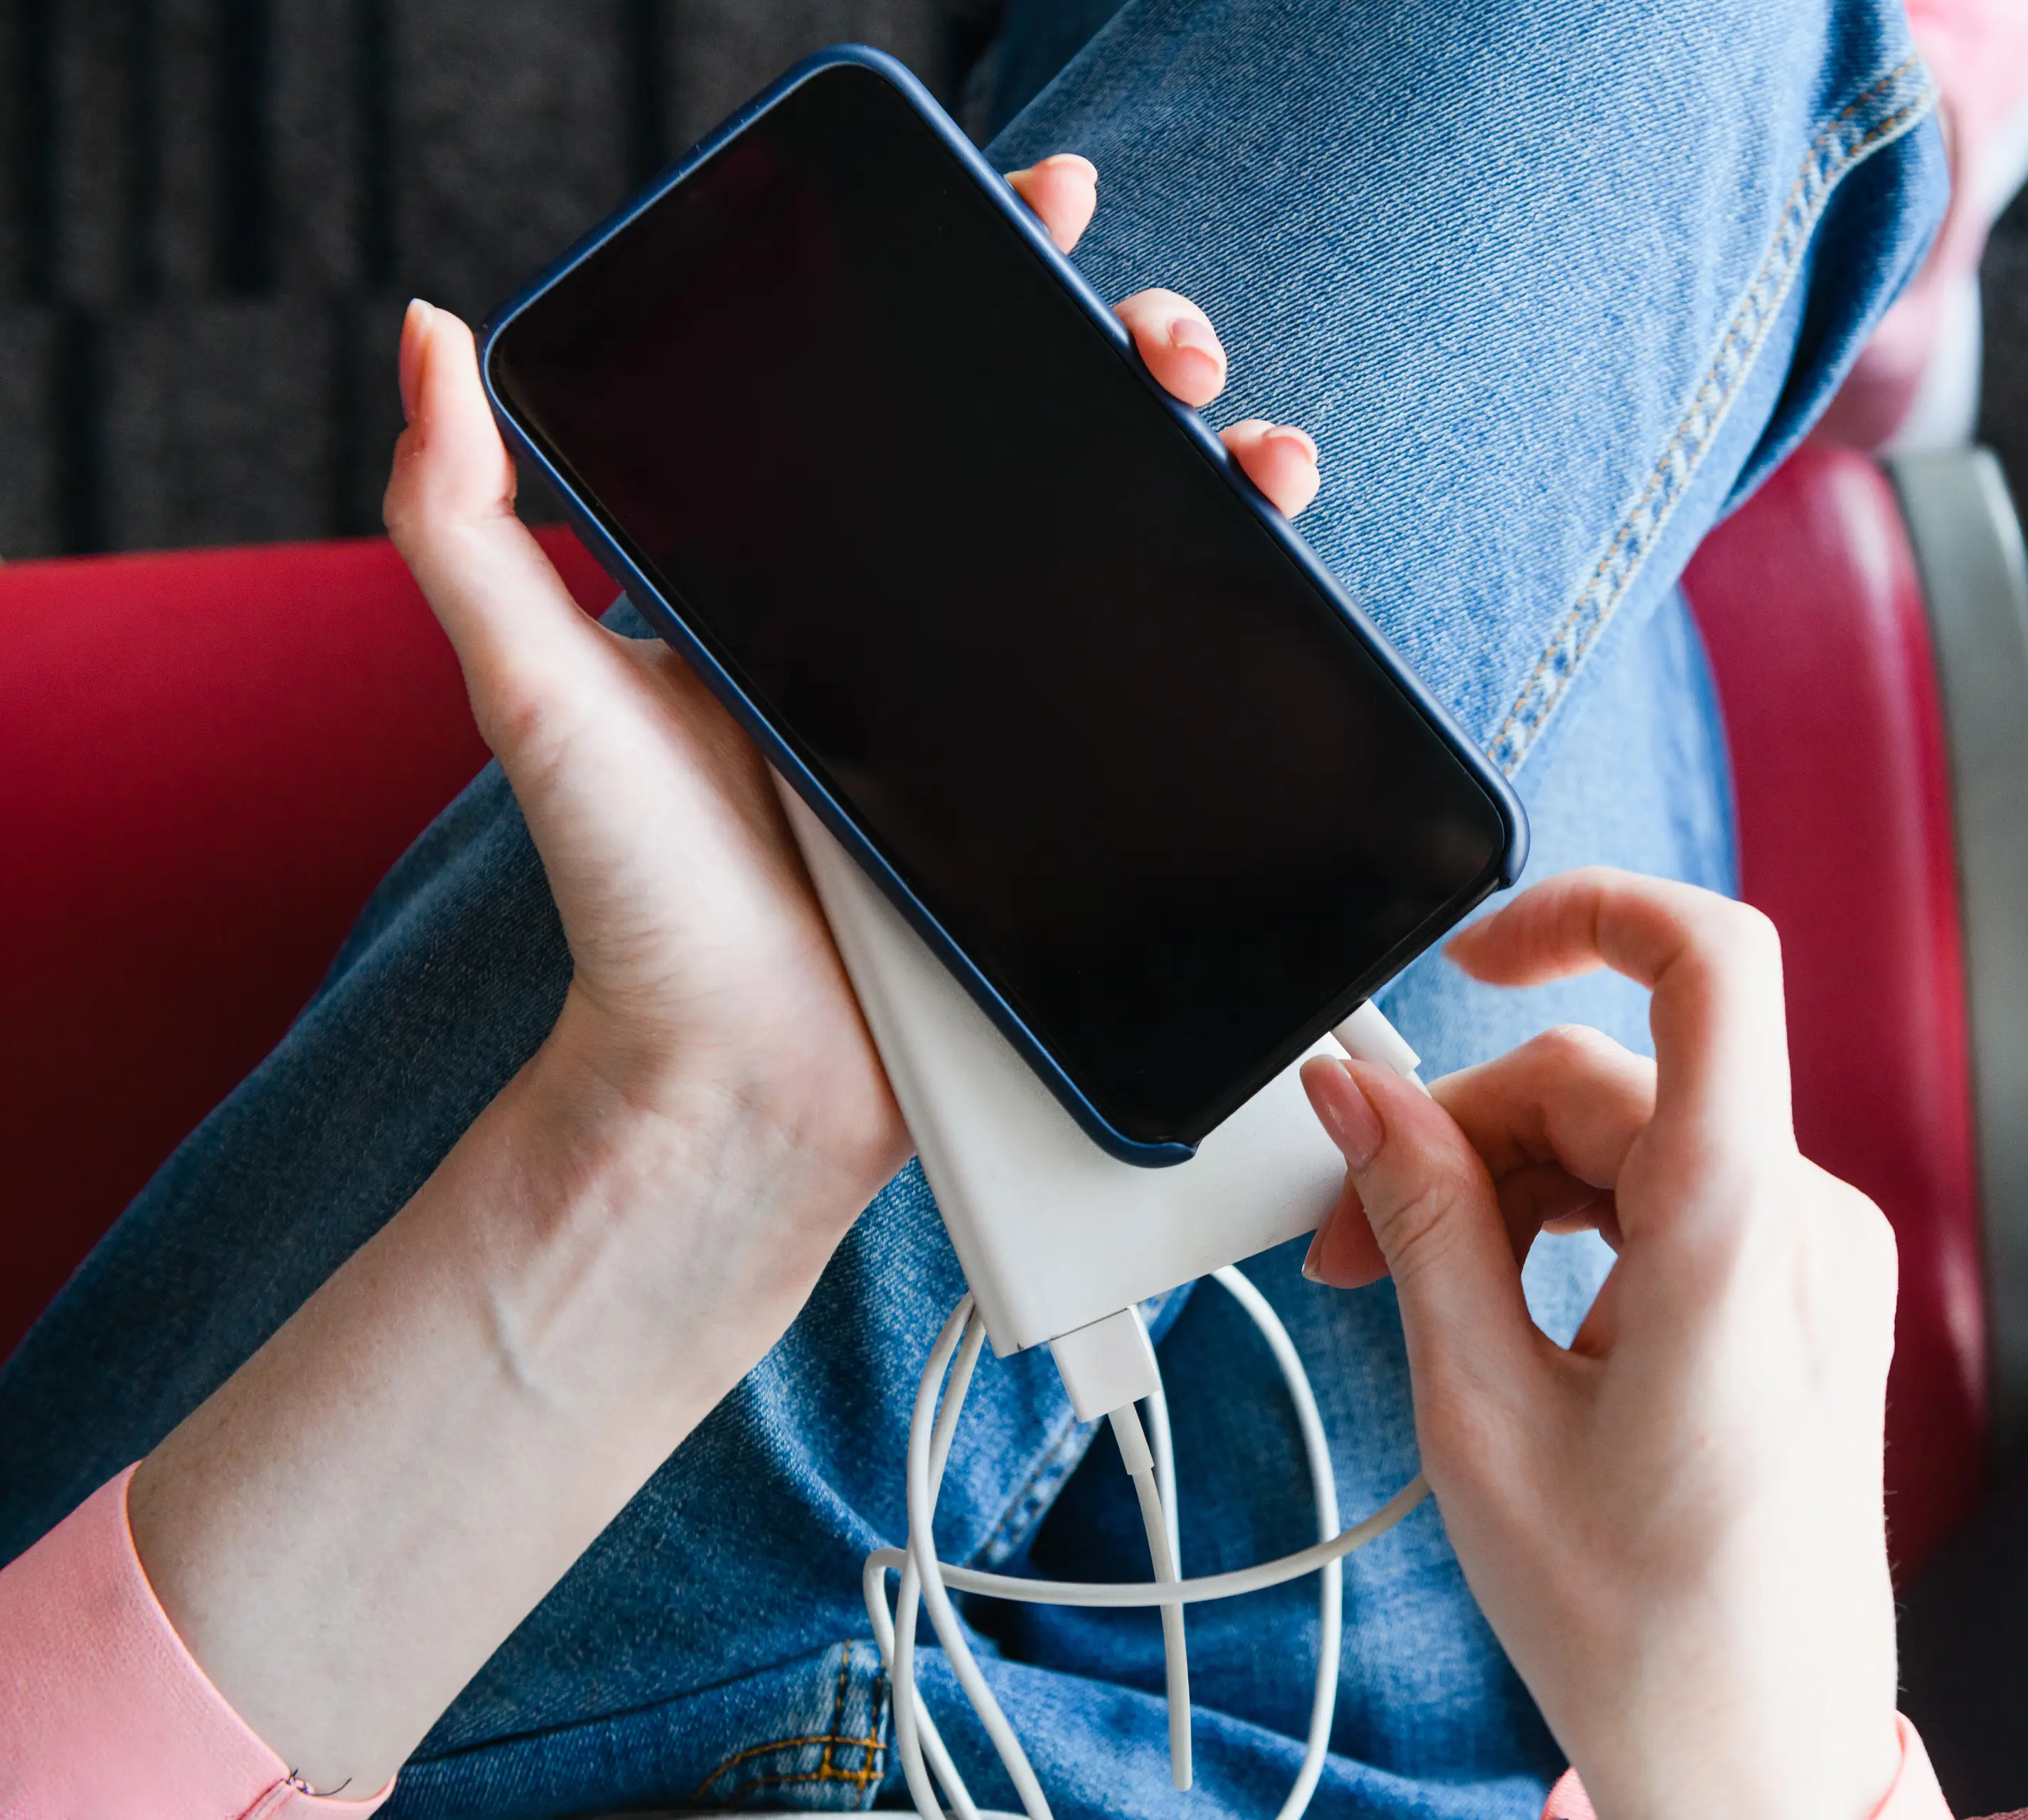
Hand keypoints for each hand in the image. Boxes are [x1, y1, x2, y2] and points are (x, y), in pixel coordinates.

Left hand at [131, 155, 1325, 1797]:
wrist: (736, 1091)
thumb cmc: (635, 906)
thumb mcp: (532, 693)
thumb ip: (466, 525)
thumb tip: (428, 338)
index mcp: (821, 580)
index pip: (917, 391)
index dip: (995, 284)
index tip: (1046, 208)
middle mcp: (930, 634)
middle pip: (1065, 456)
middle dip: (1136, 365)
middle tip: (1161, 341)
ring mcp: (1019, 722)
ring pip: (1148, 561)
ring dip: (1223, 476)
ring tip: (1258, 448)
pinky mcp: (1087, 811)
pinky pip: (1182, 700)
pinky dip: (1250, 627)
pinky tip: (1280, 574)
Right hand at [1300, 868, 1900, 1819]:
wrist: (1756, 1752)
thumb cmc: (1644, 1626)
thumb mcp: (1480, 1414)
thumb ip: (1420, 1222)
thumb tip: (1356, 1101)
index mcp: (1733, 1238)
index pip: (1709, 965)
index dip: (1587, 913)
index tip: (1474, 956)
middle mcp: (1801, 1227)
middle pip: (1610, 1084)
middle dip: (1464, 1139)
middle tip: (1353, 1243)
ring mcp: (1815, 1263)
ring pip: (1632, 1141)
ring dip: (1508, 1192)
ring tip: (1412, 1298)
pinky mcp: (1803, 1297)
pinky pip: (1672, 1198)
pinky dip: (1572, 1229)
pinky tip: (1502, 1314)